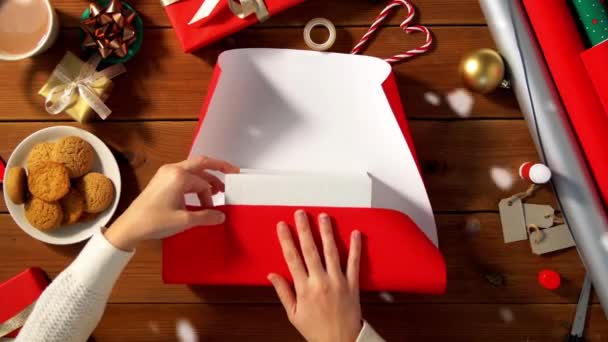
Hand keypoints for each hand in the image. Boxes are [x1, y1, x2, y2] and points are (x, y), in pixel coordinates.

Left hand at [105, 156, 238, 250]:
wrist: (129, 227)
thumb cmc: (154, 221)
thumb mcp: (184, 221)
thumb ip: (206, 216)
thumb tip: (221, 216)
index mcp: (178, 176)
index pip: (204, 182)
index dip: (211, 197)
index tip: (218, 207)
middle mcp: (172, 170)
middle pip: (201, 164)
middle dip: (217, 169)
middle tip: (232, 172)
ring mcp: (165, 173)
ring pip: (192, 171)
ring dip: (205, 179)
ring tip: (215, 191)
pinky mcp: (160, 180)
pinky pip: (183, 176)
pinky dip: (194, 183)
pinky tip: (197, 195)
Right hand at [268, 210, 362, 341]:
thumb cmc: (316, 330)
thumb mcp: (293, 314)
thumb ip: (283, 292)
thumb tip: (272, 275)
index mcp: (304, 289)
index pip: (292, 258)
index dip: (286, 240)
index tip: (282, 226)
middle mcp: (320, 282)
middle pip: (310, 250)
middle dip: (304, 229)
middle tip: (300, 214)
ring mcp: (337, 281)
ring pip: (331, 251)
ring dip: (327, 232)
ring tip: (323, 216)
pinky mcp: (352, 284)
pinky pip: (354, 263)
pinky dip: (355, 247)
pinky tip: (354, 233)